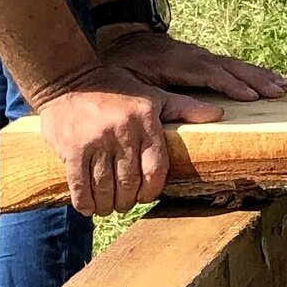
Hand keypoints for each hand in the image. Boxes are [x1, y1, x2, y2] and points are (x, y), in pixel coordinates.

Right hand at [31, 79, 197, 217]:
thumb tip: (218, 114)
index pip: (155, 169)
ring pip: (105, 188)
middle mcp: (123, 131)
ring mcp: (96, 140)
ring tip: (106, 207)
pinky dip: (85, 202)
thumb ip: (184, 107)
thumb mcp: (153, 95)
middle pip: (129, 183)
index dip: (151, 191)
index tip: (145, 196)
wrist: (68, 79)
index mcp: (145, 121)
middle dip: (127, 200)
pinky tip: (88, 206)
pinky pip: (80, 185)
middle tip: (123, 204)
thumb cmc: (117, 91)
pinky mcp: (72, 148)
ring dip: (106, 205)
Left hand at [95, 23, 286, 103]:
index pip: (207, 72)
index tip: (250, 97)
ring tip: (282, 87)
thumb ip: (160, 98)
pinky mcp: (204, 59)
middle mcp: (193, 55)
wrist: (125, 35)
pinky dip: (251, 72)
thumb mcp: (132, 83)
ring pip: (233, 64)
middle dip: (254, 79)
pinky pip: (231, 65)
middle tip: (278, 91)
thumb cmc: (124, 65)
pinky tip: (267, 80)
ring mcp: (200, 55)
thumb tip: (198, 112)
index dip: (229, 84)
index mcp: (174, 60)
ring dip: (258, 75)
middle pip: (228, 66)